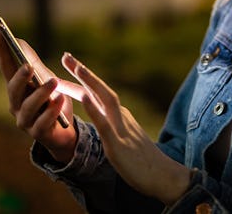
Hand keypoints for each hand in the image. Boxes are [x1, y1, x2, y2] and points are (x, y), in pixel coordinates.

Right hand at [0, 31, 85, 162]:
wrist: (65, 133)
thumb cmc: (52, 103)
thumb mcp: (45, 79)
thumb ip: (33, 63)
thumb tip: (19, 41)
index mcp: (17, 90)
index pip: (6, 68)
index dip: (1, 51)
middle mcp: (16, 105)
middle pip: (13, 90)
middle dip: (20, 77)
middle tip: (29, 66)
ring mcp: (25, 121)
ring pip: (28, 107)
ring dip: (41, 93)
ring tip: (53, 82)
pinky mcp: (39, 134)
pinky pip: (44, 122)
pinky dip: (52, 111)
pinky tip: (60, 100)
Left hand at [61, 53, 191, 205]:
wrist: (164, 177)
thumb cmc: (144, 162)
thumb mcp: (126, 139)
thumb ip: (114, 126)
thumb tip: (102, 118)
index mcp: (121, 117)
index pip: (100, 94)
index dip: (84, 80)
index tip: (70, 66)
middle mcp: (122, 117)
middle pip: (101, 89)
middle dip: (84, 72)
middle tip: (67, 56)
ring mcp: (121, 129)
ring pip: (106, 99)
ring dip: (91, 81)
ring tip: (77, 66)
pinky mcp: (119, 145)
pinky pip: (105, 124)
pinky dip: (94, 109)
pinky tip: (84, 97)